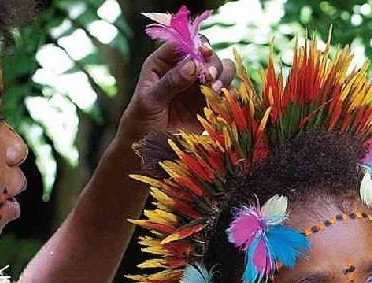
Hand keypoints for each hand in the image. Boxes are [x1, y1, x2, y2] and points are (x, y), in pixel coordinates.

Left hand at [118, 38, 236, 141]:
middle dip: (212, 63)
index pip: (184, 44)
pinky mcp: (210, 104)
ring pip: (221, 71)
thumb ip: (170, 82)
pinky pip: (227, 93)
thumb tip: (193, 64)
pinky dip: (230, 93)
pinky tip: (222, 100)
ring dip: (223, 76)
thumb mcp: (150, 101)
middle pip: (207, 56)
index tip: (204, 53)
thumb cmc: (141, 122)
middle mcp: (184, 71)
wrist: (148, 149)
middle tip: (210, 77)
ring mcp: (198, 87)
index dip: (196, 44)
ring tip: (216, 89)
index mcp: (164, 63)